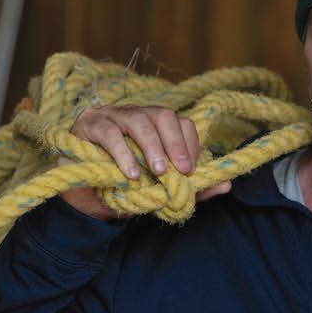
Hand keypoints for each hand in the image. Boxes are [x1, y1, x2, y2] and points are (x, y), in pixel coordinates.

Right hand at [58, 104, 231, 218]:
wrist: (85, 197)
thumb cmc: (126, 188)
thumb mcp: (161, 191)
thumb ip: (190, 189)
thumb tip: (226, 186)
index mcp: (155, 126)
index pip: (180, 122)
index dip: (189, 143)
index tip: (191, 170)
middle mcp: (136, 115)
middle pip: (161, 114)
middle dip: (175, 142)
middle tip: (182, 170)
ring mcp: (111, 116)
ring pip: (137, 119)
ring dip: (152, 146)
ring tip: (158, 172)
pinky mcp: (88, 125)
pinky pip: (109, 133)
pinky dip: (123, 153)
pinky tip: (131, 174)